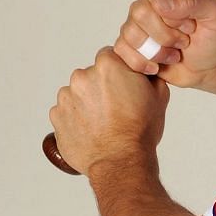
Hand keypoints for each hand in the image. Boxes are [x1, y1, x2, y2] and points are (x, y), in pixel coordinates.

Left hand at [50, 46, 169, 176]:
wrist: (120, 160)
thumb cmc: (139, 129)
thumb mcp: (159, 95)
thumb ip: (150, 76)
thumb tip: (147, 71)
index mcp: (108, 66)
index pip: (110, 55)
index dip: (119, 69)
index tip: (124, 82)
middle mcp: (82, 76)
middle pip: (91, 75)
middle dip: (101, 87)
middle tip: (117, 106)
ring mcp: (66, 97)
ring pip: (77, 94)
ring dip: (87, 102)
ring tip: (104, 121)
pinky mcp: (56, 116)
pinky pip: (66, 112)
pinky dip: (76, 118)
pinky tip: (92, 129)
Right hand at [112, 0, 215, 91]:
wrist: (207, 67)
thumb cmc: (214, 38)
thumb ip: (195, 2)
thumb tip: (160, 2)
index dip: (174, 15)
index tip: (191, 26)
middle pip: (141, 12)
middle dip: (166, 35)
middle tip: (184, 42)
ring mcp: (136, 16)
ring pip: (130, 32)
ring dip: (157, 51)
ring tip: (174, 53)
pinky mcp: (128, 38)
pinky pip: (121, 49)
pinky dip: (142, 62)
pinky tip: (158, 64)